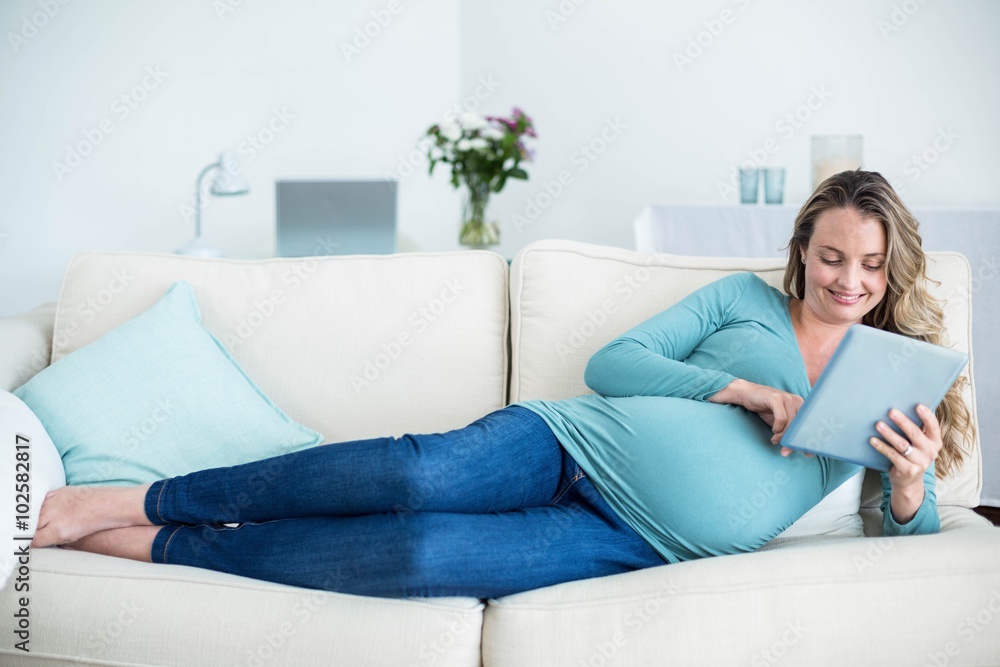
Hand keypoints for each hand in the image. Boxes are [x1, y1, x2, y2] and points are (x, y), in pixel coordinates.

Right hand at [710, 379, 804, 454]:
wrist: (747, 394)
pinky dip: (777, 428)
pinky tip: (773, 431)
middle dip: (794, 441)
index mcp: (802, 406)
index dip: (808, 440)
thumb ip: (790, 432)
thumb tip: (803, 449)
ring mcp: (787, 398)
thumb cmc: (765, 409)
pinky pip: (781, 418)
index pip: (809, 425)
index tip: (808, 454)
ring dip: (783, 436)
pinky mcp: (776, 398)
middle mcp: (797, 400)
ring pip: (791, 423)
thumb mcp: (781, 422)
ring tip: (775, 440)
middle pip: (800, 426)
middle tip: (786, 451)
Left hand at [868, 404, 940, 521]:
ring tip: (878, 424)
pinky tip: (872, 440)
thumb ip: (917, 430)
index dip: (927, 416)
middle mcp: (930, 452)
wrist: (909, 481)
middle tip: (891, 411)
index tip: (918, 406)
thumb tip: (901, 407)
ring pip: (902, 445)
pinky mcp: (908, 470)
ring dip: (889, 433)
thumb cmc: (912, 454)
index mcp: (935, 442)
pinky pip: (892, 455)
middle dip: (902, 422)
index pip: (934, 427)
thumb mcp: (919, 444)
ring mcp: (920, 462)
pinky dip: (881, 447)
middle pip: (915, 434)